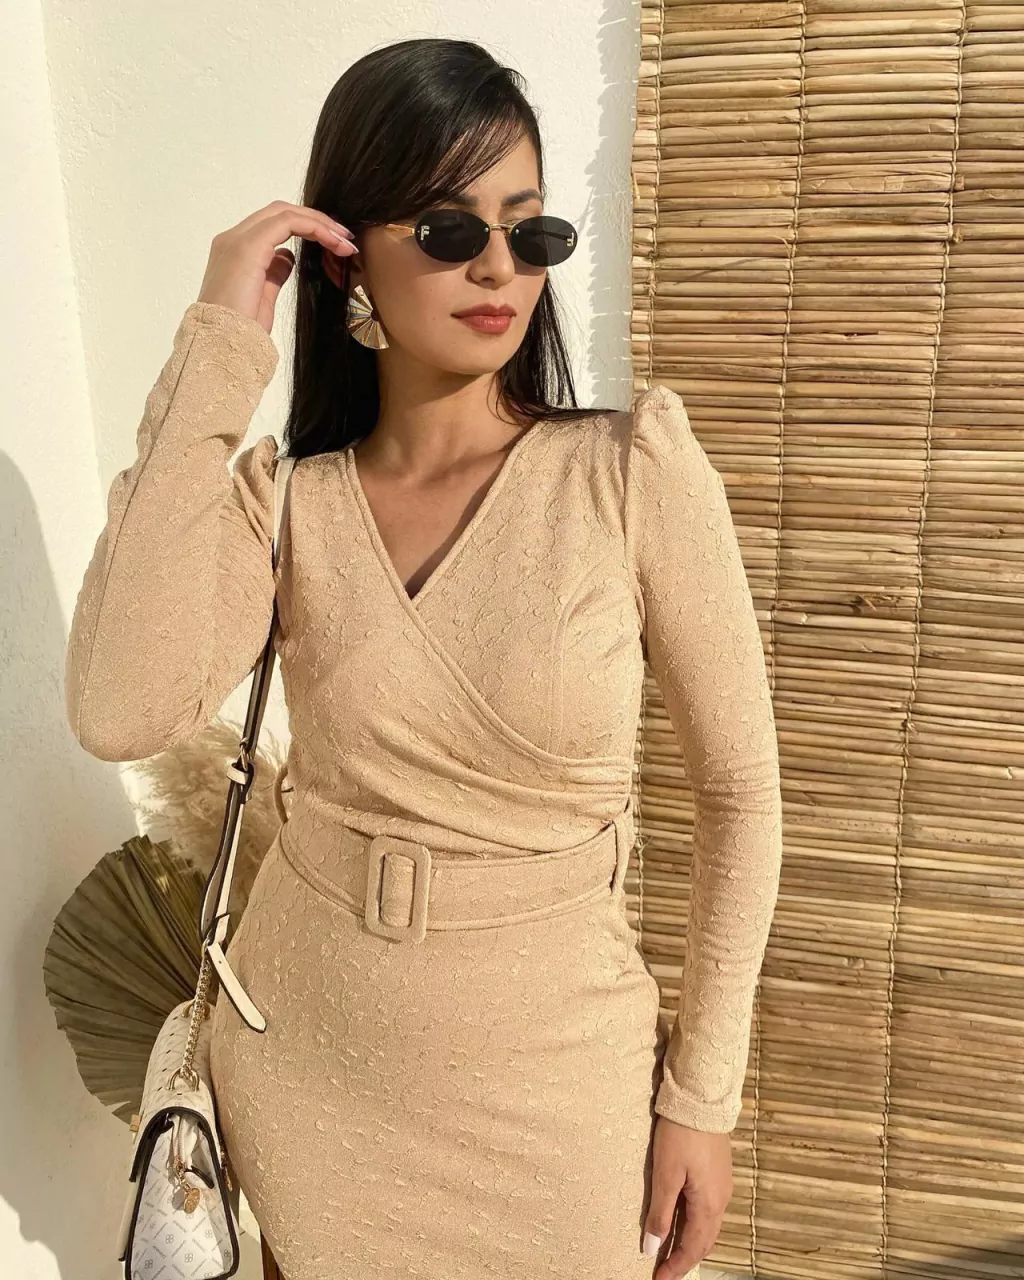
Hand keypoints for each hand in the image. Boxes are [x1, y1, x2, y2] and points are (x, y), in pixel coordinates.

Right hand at [196, 200, 358, 334]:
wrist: (222, 343)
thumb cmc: (239, 330)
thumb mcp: (262, 297)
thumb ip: (273, 273)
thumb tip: (288, 258)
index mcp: (234, 250)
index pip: (272, 224)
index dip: (306, 228)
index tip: (334, 244)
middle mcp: (232, 239)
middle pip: (279, 212)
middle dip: (315, 220)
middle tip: (344, 238)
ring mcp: (238, 240)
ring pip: (284, 212)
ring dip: (319, 223)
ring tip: (344, 242)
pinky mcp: (249, 246)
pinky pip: (288, 223)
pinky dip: (315, 227)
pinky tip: (334, 242)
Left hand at [642, 1117, 732, 1279]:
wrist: (702, 1100)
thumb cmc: (681, 1136)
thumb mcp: (666, 1174)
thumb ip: (660, 1213)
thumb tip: (652, 1248)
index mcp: (708, 1205)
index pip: (693, 1248)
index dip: (676, 1267)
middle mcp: (721, 1201)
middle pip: (704, 1242)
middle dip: (685, 1259)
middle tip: (664, 1271)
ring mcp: (722, 1187)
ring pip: (708, 1227)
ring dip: (691, 1243)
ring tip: (671, 1252)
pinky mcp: (719, 1174)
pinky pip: (709, 1211)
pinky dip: (696, 1225)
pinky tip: (683, 1221)